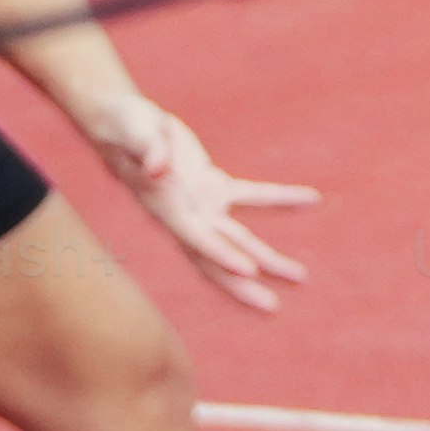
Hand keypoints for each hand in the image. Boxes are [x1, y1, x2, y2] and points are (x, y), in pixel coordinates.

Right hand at [91, 104, 319, 312]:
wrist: (120, 122)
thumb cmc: (124, 125)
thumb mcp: (134, 132)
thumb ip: (147, 150)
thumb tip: (158, 167)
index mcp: (166, 208)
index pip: (196, 239)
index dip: (221, 256)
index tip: (250, 272)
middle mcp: (185, 215)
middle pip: (217, 258)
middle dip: (242, 285)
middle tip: (272, 308)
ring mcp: (200, 204)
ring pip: (237, 240)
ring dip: (267, 258)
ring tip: (300, 278)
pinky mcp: (211, 185)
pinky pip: (251, 196)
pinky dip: (279, 200)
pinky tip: (309, 200)